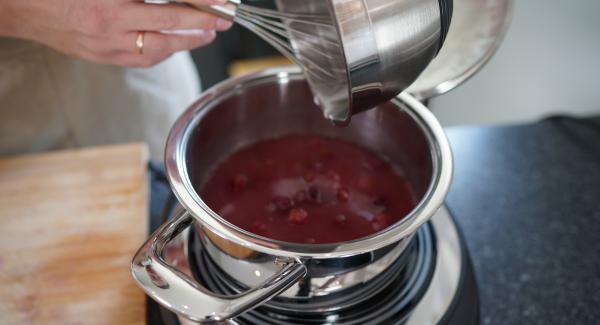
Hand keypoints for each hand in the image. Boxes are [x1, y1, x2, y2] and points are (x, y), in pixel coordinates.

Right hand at [0, 0, 232, 66]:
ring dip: (184, 44)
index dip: (198, 8)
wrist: (15, 3)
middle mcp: (108, 28)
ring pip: (156, 52)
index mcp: (110, 4)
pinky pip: (137, 60)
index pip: (169, 8)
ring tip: (202, 35)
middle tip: (221, 23)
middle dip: (200, 29)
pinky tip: (171, 45)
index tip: (220, 6)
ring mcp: (102, 47)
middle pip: (168, 33)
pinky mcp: (96, 57)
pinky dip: (160, 52)